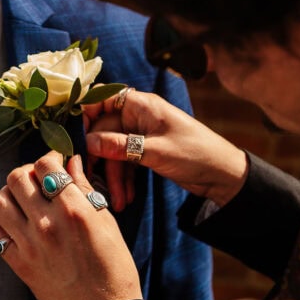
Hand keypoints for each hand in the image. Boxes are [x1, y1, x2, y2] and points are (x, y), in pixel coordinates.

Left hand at [0, 152, 141, 299]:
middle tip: (37, 179)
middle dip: (27, 172)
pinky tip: (15, 224)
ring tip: (23, 200)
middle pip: (17, 177)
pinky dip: (0, 222)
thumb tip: (71, 163)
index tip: (53, 162)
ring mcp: (29, 244)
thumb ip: (84, 189)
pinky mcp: (19, 263)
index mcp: (73, 209)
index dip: (48, 158)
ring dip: (9, 195)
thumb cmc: (113, 267)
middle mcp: (47, 223)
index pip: (45, 165)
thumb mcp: (106, 222)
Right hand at [83, 89, 248, 207]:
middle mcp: (137, 116)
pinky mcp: (145, 152)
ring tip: (118, 201)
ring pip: (114, 151)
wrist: (224, 175)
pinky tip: (126, 198)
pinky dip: (124, 179)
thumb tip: (88, 142)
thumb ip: (120, 146)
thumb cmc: (195, 153)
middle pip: (104, 132)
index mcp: (140, 105)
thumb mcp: (155, 151)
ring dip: (114, 176)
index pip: (101, 98)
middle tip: (91, 181)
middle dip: (101, 159)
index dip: (85, 114)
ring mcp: (141, 134)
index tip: (75, 137)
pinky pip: (125, 162)